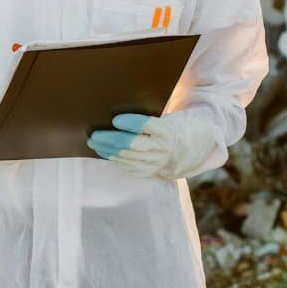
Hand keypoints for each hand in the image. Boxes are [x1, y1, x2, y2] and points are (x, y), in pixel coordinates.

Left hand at [86, 109, 217, 179]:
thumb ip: (147, 117)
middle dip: (110, 140)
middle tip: (94, 134)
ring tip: (94, 143)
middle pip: (132, 145)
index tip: (116, 119)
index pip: (147, 125)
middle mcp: (163, 149)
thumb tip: (118, 115)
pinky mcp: (152, 172)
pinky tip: (105, 153)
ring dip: (108, 151)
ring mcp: (157, 163)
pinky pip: (130, 167)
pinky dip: (116, 160)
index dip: (131, 123)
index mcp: (168, 130)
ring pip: (128, 158)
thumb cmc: (173, 125)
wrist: (192, 147)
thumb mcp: (167, 116)